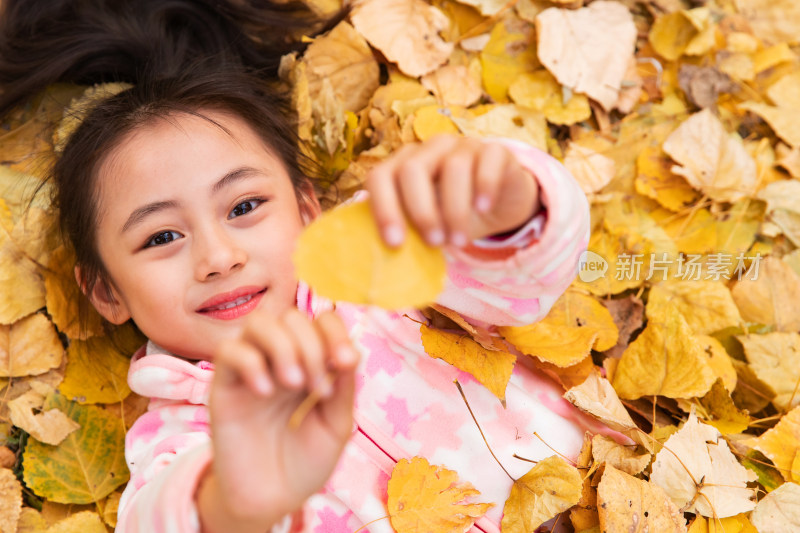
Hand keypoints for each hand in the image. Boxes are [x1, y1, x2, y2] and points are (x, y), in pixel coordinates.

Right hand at [200, 308, 358, 529]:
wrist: (270, 500)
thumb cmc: (304, 462)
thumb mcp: (336, 426)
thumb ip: (343, 388)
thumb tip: (350, 352)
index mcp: (311, 363)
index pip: (321, 321)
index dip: (335, 331)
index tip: (345, 362)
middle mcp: (279, 359)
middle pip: (291, 316)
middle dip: (311, 346)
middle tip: (315, 389)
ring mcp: (250, 369)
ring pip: (258, 322)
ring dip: (283, 346)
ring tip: (293, 384)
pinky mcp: (223, 386)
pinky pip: (228, 352)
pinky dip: (250, 363)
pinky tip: (265, 392)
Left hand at [365, 135, 540, 247]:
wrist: (498, 203)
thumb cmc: (453, 215)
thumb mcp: (429, 224)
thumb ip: (409, 232)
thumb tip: (389, 262)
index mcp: (404, 164)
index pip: (381, 176)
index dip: (384, 208)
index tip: (395, 243)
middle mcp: (430, 149)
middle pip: (413, 169)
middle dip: (421, 211)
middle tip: (434, 243)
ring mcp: (463, 145)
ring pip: (454, 167)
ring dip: (455, 209)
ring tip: (459, 240)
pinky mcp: (495, 150)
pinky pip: (488, 161)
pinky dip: (485, 186)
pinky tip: (484, 209)